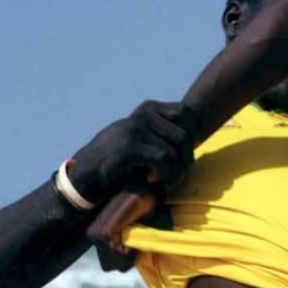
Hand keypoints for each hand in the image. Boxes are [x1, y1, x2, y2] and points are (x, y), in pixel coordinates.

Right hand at [70, 100, 198, 204]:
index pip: (186, 114)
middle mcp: (143, 114)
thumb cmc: (124, 163)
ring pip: (176, 152)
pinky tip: (150, 178)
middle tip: (170, 172)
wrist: (89, 175)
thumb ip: (167, 135)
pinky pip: (163, 160)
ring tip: (159, 177)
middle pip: (185, 136)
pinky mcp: (130, 147)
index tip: (180, 155)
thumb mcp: (146, 141)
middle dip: (185, 160)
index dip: (192, 136)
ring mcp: (135, 128)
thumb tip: (198, 137)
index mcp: (149, 109)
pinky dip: (165, 175)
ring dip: (174, 172)